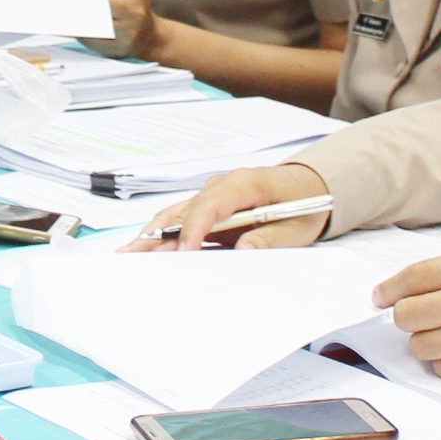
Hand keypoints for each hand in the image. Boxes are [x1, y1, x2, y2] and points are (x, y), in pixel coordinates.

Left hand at [51, 0, 160, 58]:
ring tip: (55, 14)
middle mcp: (134, 10)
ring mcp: (129, 31)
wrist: (153, 38)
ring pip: (94, 24)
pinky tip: (66, 29)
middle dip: (73, 1)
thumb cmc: (131, 9)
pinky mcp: (121, 48)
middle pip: (99, 3)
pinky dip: (78, 34)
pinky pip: (94, 41)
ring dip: (72, 19)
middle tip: (53, 0)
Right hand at [141, 162, 330, 251]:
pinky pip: (183, 219)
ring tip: (128, 253)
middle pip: (185, 210)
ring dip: (154, 234)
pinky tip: (145, 248)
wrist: (312, 187)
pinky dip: (164, 234)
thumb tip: (243, 251)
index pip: (210, 205)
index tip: (184, 252)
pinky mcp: (211, 207)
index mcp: (244, 184)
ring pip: (177, 214)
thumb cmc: (304, 204)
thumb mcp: (296, 226)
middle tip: (134, 255)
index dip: (194, 229)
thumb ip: (269, 239)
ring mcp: (214, 195)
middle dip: (160, 234)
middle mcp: (222, 186)